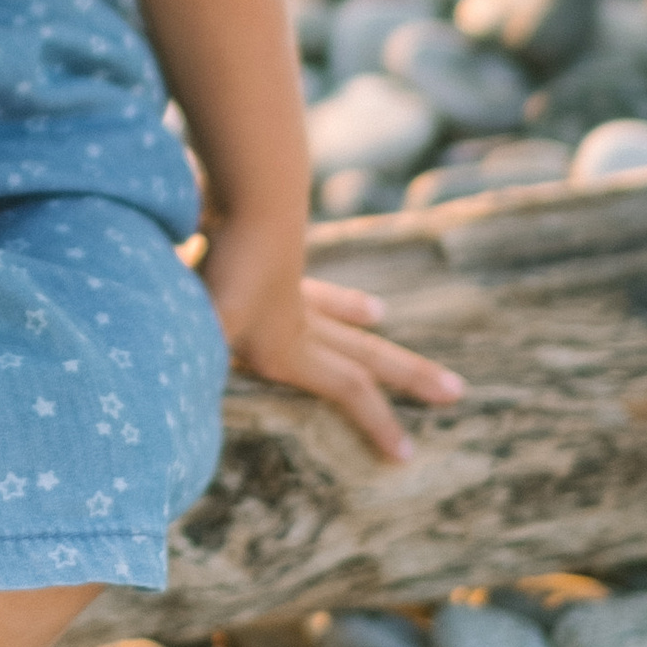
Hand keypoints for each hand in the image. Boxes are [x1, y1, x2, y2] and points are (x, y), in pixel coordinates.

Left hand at [200, 220, 465, 463]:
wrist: (244, 193)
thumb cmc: (218, 268)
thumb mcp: (208, 324)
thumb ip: (205, 357)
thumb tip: (190, 403)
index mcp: (289, 346)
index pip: (347, 389)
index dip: (378, 422)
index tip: (408, 454)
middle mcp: (301, 319)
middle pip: (367, 354)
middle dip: (411, 377)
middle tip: (456, 391)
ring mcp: (289, 284)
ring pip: (335, 307)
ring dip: (357, 315)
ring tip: (378, 315)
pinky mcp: (267, 254)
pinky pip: (301, 276)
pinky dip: (317, 279)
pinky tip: (310, 270)